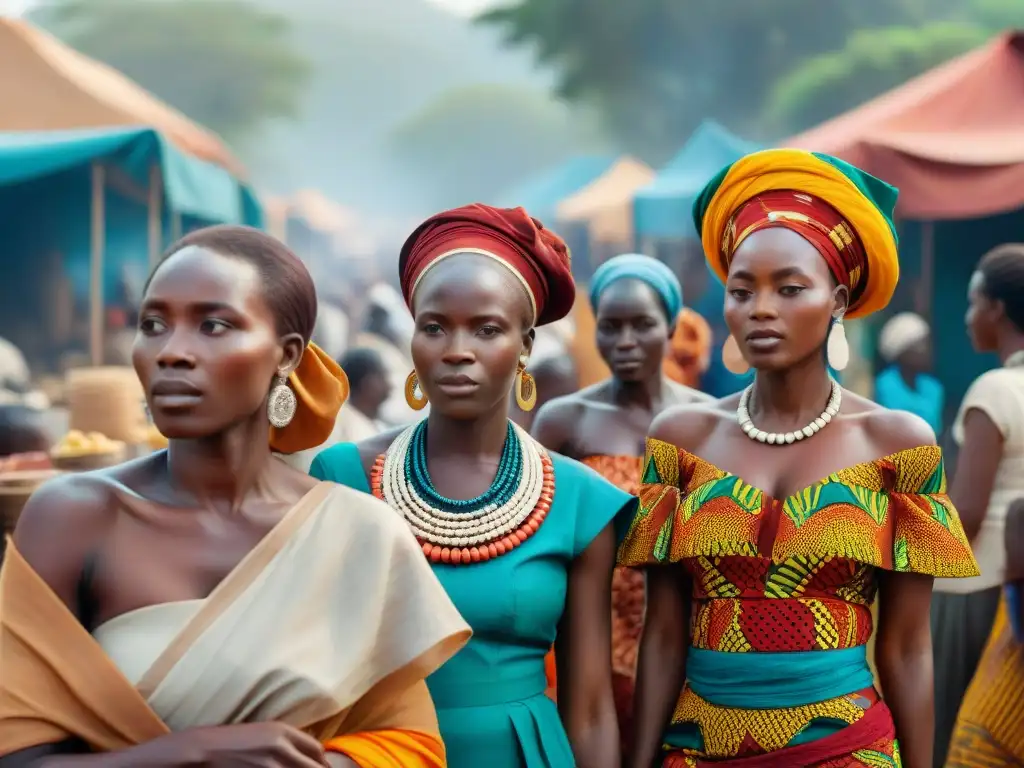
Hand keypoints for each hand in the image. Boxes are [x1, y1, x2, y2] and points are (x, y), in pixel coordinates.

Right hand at [187, 723, 327, 766]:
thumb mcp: (263, 733)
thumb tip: (305, 756)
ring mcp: (270, 765)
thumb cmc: (232, 741)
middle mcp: (281, 747)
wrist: (202, 750)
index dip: (323, 764)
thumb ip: (285, 742)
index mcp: (283, 731)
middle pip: (314, 767)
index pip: (317, 750)